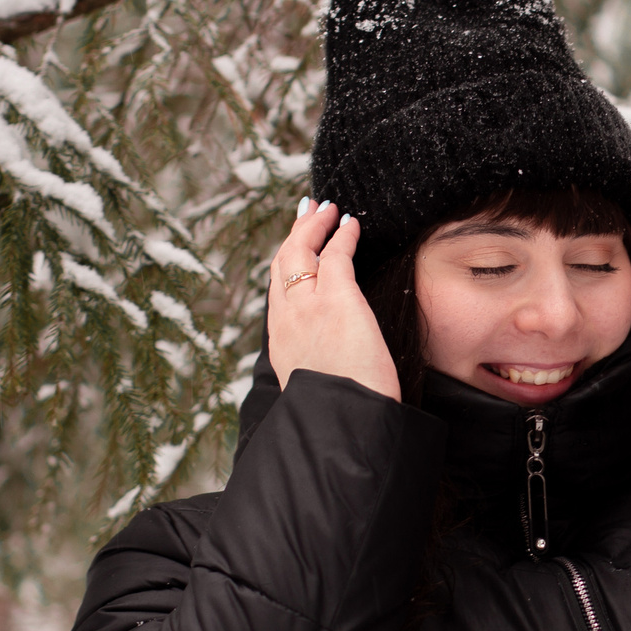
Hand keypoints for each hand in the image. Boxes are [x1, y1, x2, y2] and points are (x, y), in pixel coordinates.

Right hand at [269, 199, 400, 401]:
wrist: (343, 421)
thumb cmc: (339, 413)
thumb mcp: (314, 387)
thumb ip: (315, 366)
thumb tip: (330, 365)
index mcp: (281, 343)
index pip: (278, 293)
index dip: (286, 265)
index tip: (294, 248)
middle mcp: (287, 320)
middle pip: (282, 263)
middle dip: (295, 233)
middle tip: (308, 212)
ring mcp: (308, 307)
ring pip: (301, 252)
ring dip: (314, 225)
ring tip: (328, 209)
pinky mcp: (337, 299)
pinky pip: (336, 256)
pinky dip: (342, 236)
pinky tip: (351, 225)